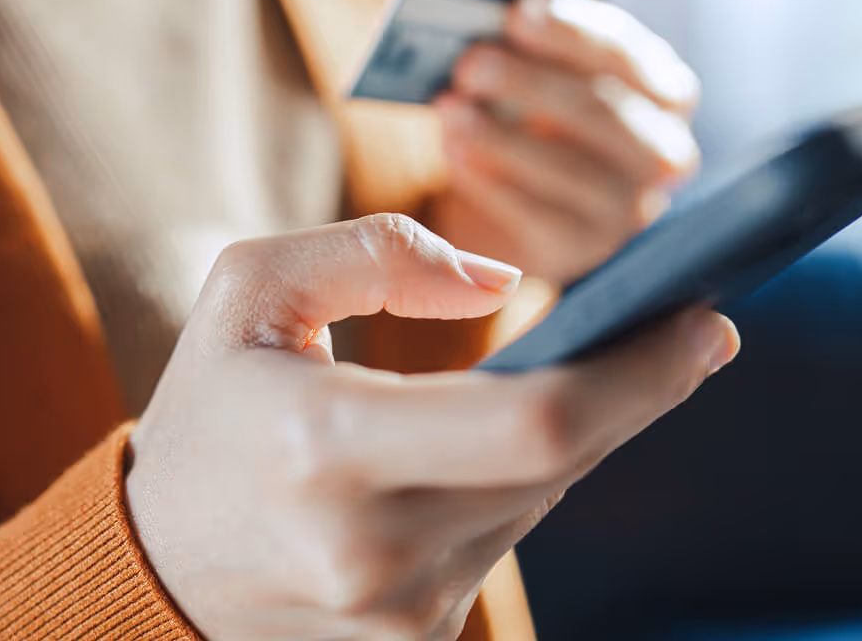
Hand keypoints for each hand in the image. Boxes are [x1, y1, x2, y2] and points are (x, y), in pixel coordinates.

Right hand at [127, 214, 738, 640]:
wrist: (152, 566)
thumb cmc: (208, 414)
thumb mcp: (249, 292)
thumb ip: (373, 256)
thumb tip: (499, 283)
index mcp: (327, 447)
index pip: (537, 422)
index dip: (643, 374)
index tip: (709, 322)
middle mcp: (372, 550)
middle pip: (562, 465)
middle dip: (635, 392)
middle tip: (681, 331)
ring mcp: (397, 617)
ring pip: (541, 503)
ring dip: (575, 434)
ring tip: (583, 374)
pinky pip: (506, 545)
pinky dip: (525, 484)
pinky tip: (511, 445)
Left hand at [430, 0, 701, 284]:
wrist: (527, 196)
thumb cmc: (539, 111)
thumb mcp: (547, 69)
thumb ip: (532, 44)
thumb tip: (485, 26)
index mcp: (665, 91)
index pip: (630, 55)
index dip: (573, 32)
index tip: (519, 11)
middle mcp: (663, 152)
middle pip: (601, 112)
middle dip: (530, 83)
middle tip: (469, 62)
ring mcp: (628, 209)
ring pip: (569, 169)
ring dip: (500, 135)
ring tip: (449, 107)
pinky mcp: (582, 249)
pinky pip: (537, 217)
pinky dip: (490, 181)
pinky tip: (453, 150)